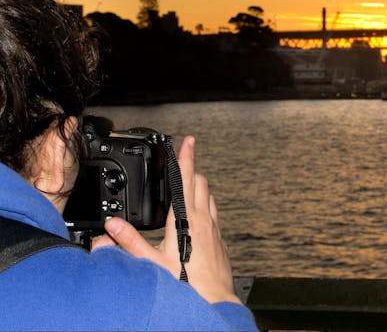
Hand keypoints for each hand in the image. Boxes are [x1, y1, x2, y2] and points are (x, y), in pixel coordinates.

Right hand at [90, 135, 240, 304]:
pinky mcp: (220, 239)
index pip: (186, 180)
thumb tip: (110, 225)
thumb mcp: (150, 264)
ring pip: (209, 196)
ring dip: (198, 188)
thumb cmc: (185, 287)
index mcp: (186, 220)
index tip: (188, 140)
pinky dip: (205, 206)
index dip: (186, 157)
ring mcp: (214, 228)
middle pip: (200, 183)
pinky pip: (214, 213)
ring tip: (185, 189)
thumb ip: (128, 243)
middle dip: (190, 171)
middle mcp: (204, 220)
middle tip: (180, 165)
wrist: (214, 302)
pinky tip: (196, 218)